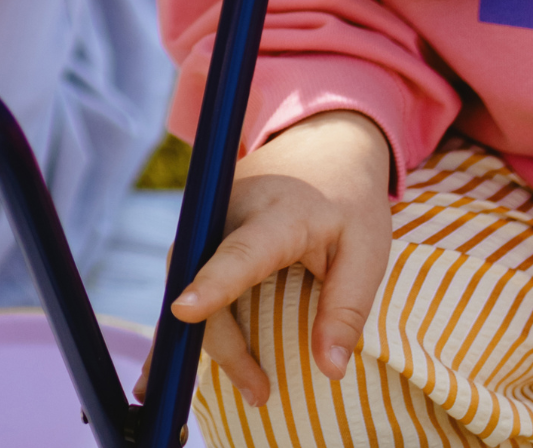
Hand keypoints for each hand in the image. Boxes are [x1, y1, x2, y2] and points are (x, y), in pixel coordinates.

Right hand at [165, 110, 393, 407]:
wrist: (323, 142)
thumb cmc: (350, 200)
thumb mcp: (367, 251)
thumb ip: (347, 308)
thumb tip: (330, 371)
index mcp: (277, 213)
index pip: (239, 252)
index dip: (211, 285)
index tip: (183, 312)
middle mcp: (230, 208)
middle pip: (201, 275)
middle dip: (220, 340)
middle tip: (259, 391)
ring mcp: (210, 213)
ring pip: (184, 276)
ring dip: (199, 334)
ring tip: (229, 384)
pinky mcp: (203, 225)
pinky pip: (185, 272)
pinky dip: (179, 314)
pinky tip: (164, 359)